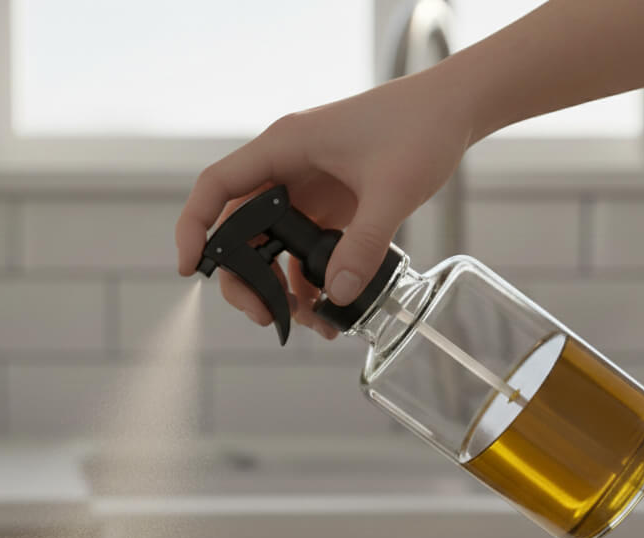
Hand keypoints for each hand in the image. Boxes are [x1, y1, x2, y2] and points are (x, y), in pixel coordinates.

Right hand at [175, 62, 474, 338]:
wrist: (455, 110)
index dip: (194, 228)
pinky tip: (327, 307)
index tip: (187, 268)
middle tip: (264, 316)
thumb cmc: (420, 127)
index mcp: (284, 147)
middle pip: (238, 229)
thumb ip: (363, 244)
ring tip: (301, 321)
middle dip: (243, 278)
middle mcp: (286, 169)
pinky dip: (307, 282)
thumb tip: (338, 296)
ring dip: (277, 286)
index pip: (217, 187)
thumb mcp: (392, 189)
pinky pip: (302, 251)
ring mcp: (305, 190)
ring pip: (269, 246)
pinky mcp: (326, 208)